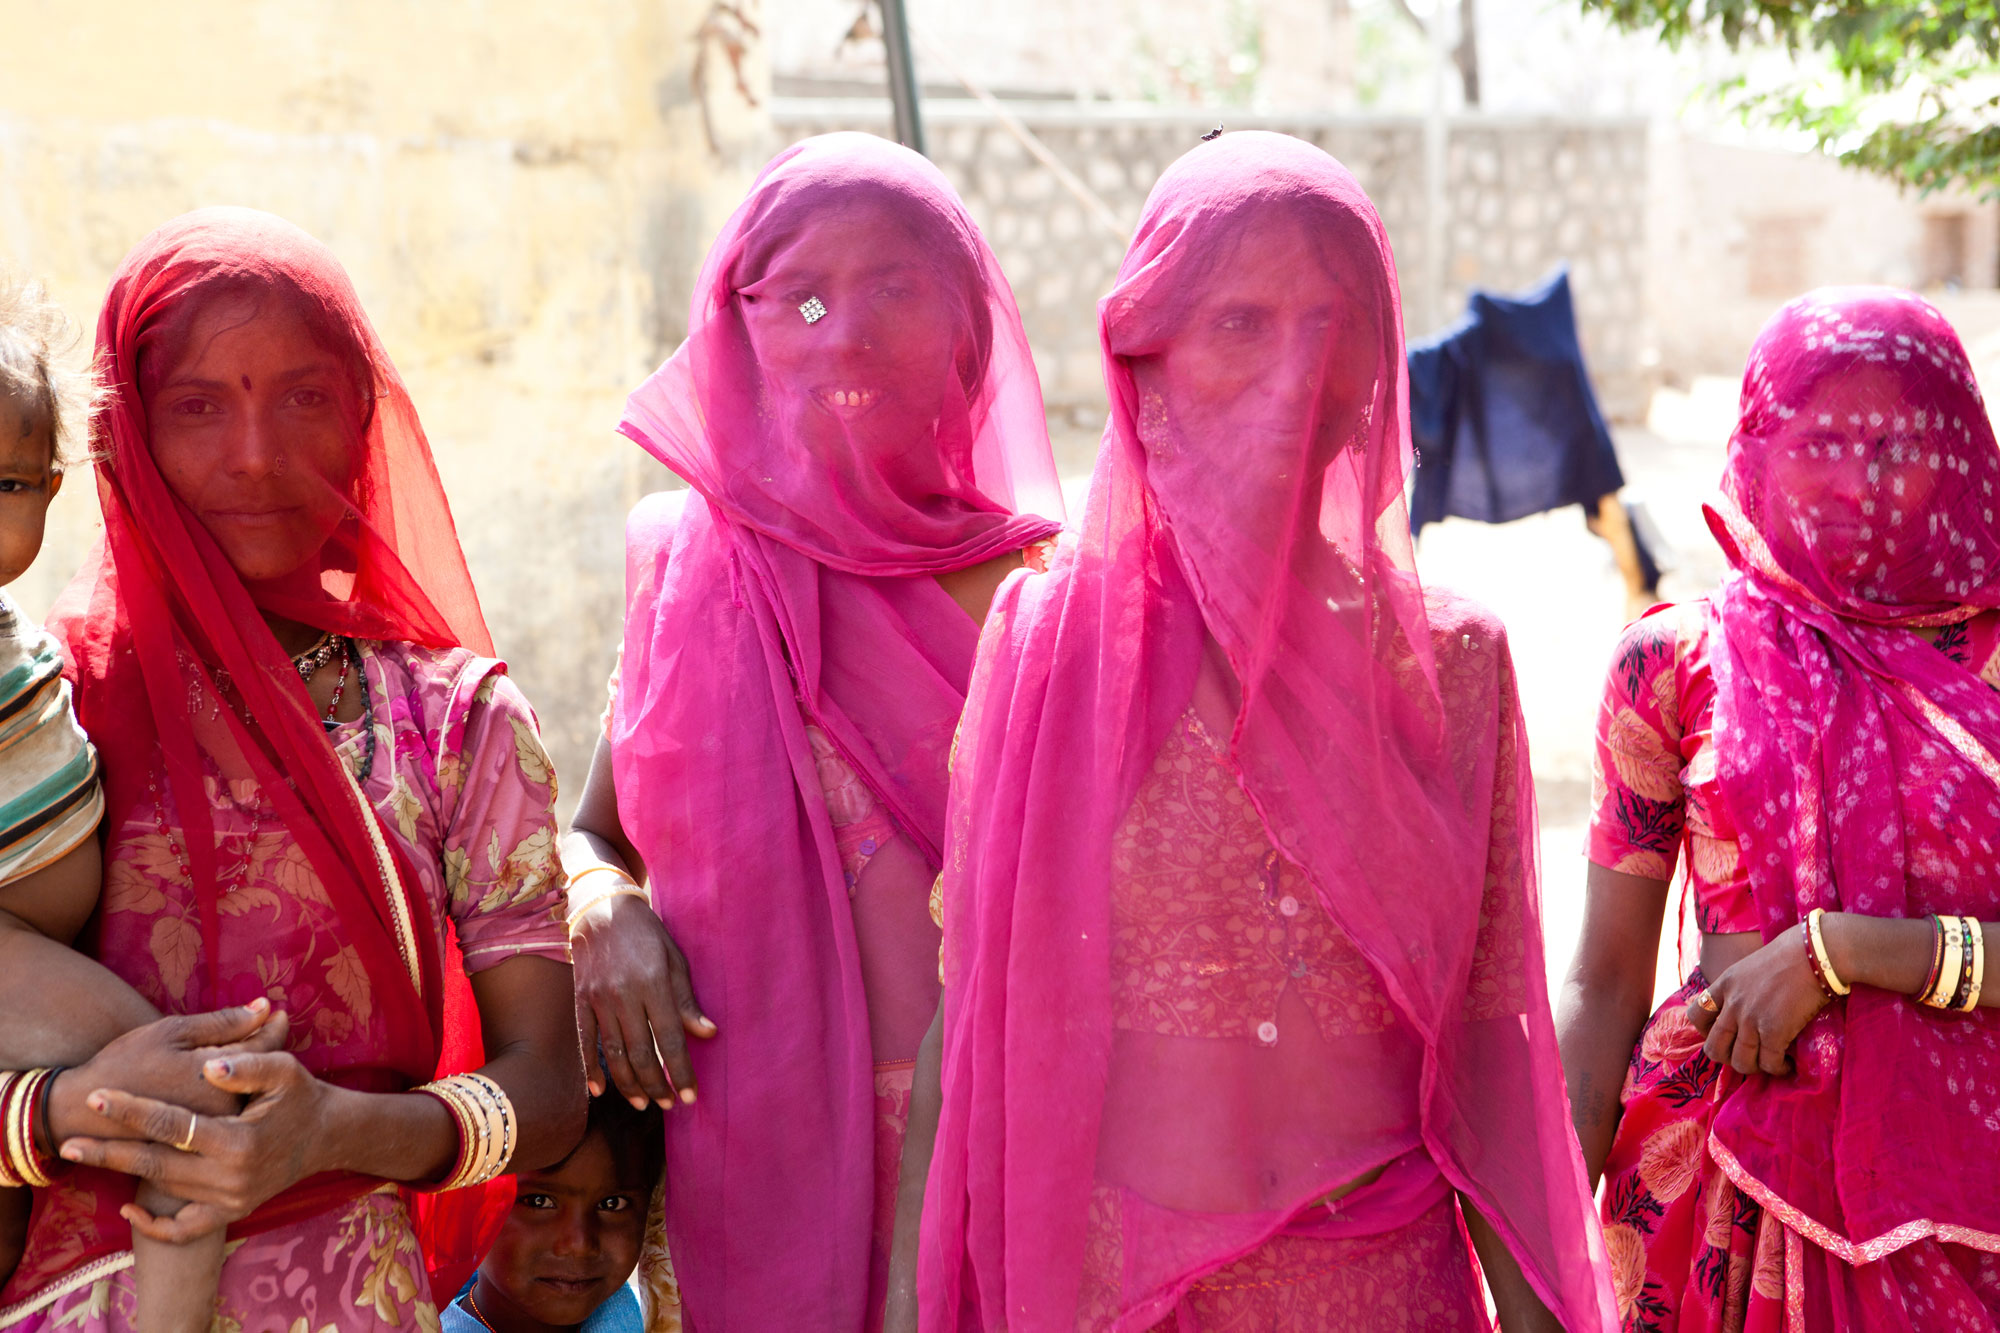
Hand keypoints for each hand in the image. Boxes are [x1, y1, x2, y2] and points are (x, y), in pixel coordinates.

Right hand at [47, 1001, 286, 1147]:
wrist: (83, 1111)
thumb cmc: (125, 1063)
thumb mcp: (171, 1032)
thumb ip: (222, 1023)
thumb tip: (262, 1008)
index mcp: (217, 1076)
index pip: (262, 1046)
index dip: (270, 1025)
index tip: (276, 1011)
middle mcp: (222, 1107)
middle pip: (261, 1071)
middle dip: (268, 1044)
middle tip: (274, 1023)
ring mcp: (213, 1128)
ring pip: (249, 1093)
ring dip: (255, 1068)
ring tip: (258, 1043)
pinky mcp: (201, 1142)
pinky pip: (231, 1112)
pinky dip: (236, 1090)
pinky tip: (232, 1075)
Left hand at [58, 1042, 329, 1243]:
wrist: (327, 1135)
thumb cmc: (301, 1095)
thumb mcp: (284, 1069)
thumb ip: (247, 1065)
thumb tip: (208, 1065)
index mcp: (240, 1139)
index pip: (171, 1124)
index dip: (132, 1110)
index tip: (98, 1098)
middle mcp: (231, 1176)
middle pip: (156, 1163)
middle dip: (110, 1151)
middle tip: (70, 1142)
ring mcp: (230, 1198)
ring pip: (164, 1189)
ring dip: (125, 1173)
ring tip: (88, 1156)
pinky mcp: (231, 1211)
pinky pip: (185, 1228)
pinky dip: (155, 1224)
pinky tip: (128, 1209)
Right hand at [569, 889, 713, 1108]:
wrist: (602, 909)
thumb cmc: (647, 934)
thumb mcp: (675, 959)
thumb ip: (687, 1000)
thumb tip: (708, 1033)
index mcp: (653, 984)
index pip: (670, 1038)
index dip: (681, 1071)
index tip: (690, 1096)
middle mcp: (624, 995)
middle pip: (641, 1053)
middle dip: (656, 1085)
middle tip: (669, 1104)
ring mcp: (598, 1000)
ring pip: (614, 1054)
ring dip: (629, 1084)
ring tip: (642, 1104)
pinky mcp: (580, 1001)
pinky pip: (586, 1042)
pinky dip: (591, 1069)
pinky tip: (601, 1091)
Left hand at [1687, 930, 1830, 1075]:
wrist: (1815, 953)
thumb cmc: (1792, 954)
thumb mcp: (1752, 966)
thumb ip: (1742, 987)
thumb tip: (1748, 1005)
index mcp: (1725, 984)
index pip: (1696, 1015)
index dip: (1706, 1032)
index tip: (1723, 1035)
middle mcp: (1733, 1004)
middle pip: (1714, 1048)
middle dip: (1729, 1059)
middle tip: (1748, 1056)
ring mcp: (1751, 1019)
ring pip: (1740, 1061)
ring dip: (1755, 1068)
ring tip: (1769, 1063)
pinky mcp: (1774, 1031)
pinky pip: (1769, 1063)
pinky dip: (1778, 1069)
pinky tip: (1788, 1065)